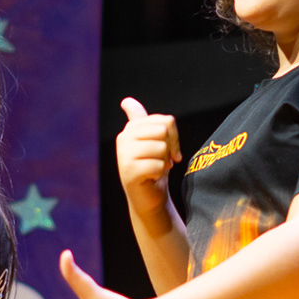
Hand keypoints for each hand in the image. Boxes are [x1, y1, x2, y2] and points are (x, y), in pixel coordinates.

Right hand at [117, 97, 181, 217]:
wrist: (148, 198)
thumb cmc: (153, 167)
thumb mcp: (151, 141)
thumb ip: (141, 120)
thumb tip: (126, 100)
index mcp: (130, 129)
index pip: (166, 121)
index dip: (174, 137)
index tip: (168, 149)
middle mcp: (123, 138)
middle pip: (163, 131)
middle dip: (169, 149)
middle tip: (162, 161)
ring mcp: (124, 154)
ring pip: (161, 147)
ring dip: (163, 162)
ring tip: (154, 168)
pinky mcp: (128, 171)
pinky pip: (158, 165)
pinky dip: (159, 173)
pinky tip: (150, 178)